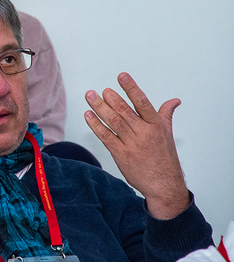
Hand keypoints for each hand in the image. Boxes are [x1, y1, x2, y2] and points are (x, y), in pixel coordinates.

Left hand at [84, 72, 189, 219]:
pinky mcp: (121, 154)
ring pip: (113, 121)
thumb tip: (174, 100)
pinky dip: (95, 125)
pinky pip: (106, 136)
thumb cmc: (165, 158)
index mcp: (156, 126)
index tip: (122, 76)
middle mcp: (144, 133)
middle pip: (124, 111)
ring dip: (99, 107)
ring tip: (90, 95)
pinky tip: (88, 115)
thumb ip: (165, 114)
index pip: (143, 102)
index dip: (131, 88)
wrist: (164, 186)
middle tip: (101, 90)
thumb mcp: (168, 135)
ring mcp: (132, 144)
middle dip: (111, 98)